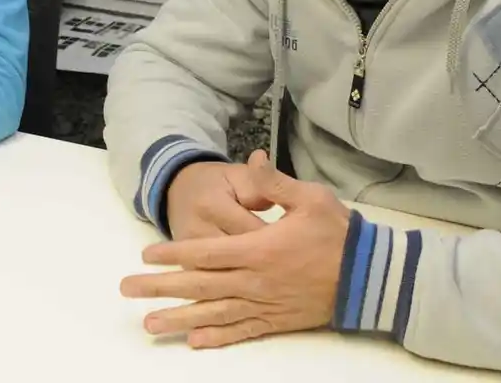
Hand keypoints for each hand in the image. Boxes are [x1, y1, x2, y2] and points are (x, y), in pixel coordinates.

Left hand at [121, 151, 350, 347]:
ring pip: (214, 313)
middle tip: (128, 288)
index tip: (146, 256)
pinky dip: (218, 337)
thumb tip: (254, 158)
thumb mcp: (310, 198)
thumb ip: (275, 182)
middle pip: (200, 285)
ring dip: (179, 319)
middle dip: (161, 287)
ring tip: (149, 324)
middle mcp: (256, 281)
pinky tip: (196, 341)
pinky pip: (242, 331)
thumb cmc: (340, 234)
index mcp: (259, 249)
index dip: (174, 254)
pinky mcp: (278, 320)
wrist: (372, 277)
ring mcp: (265, 304)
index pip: (206, 253)